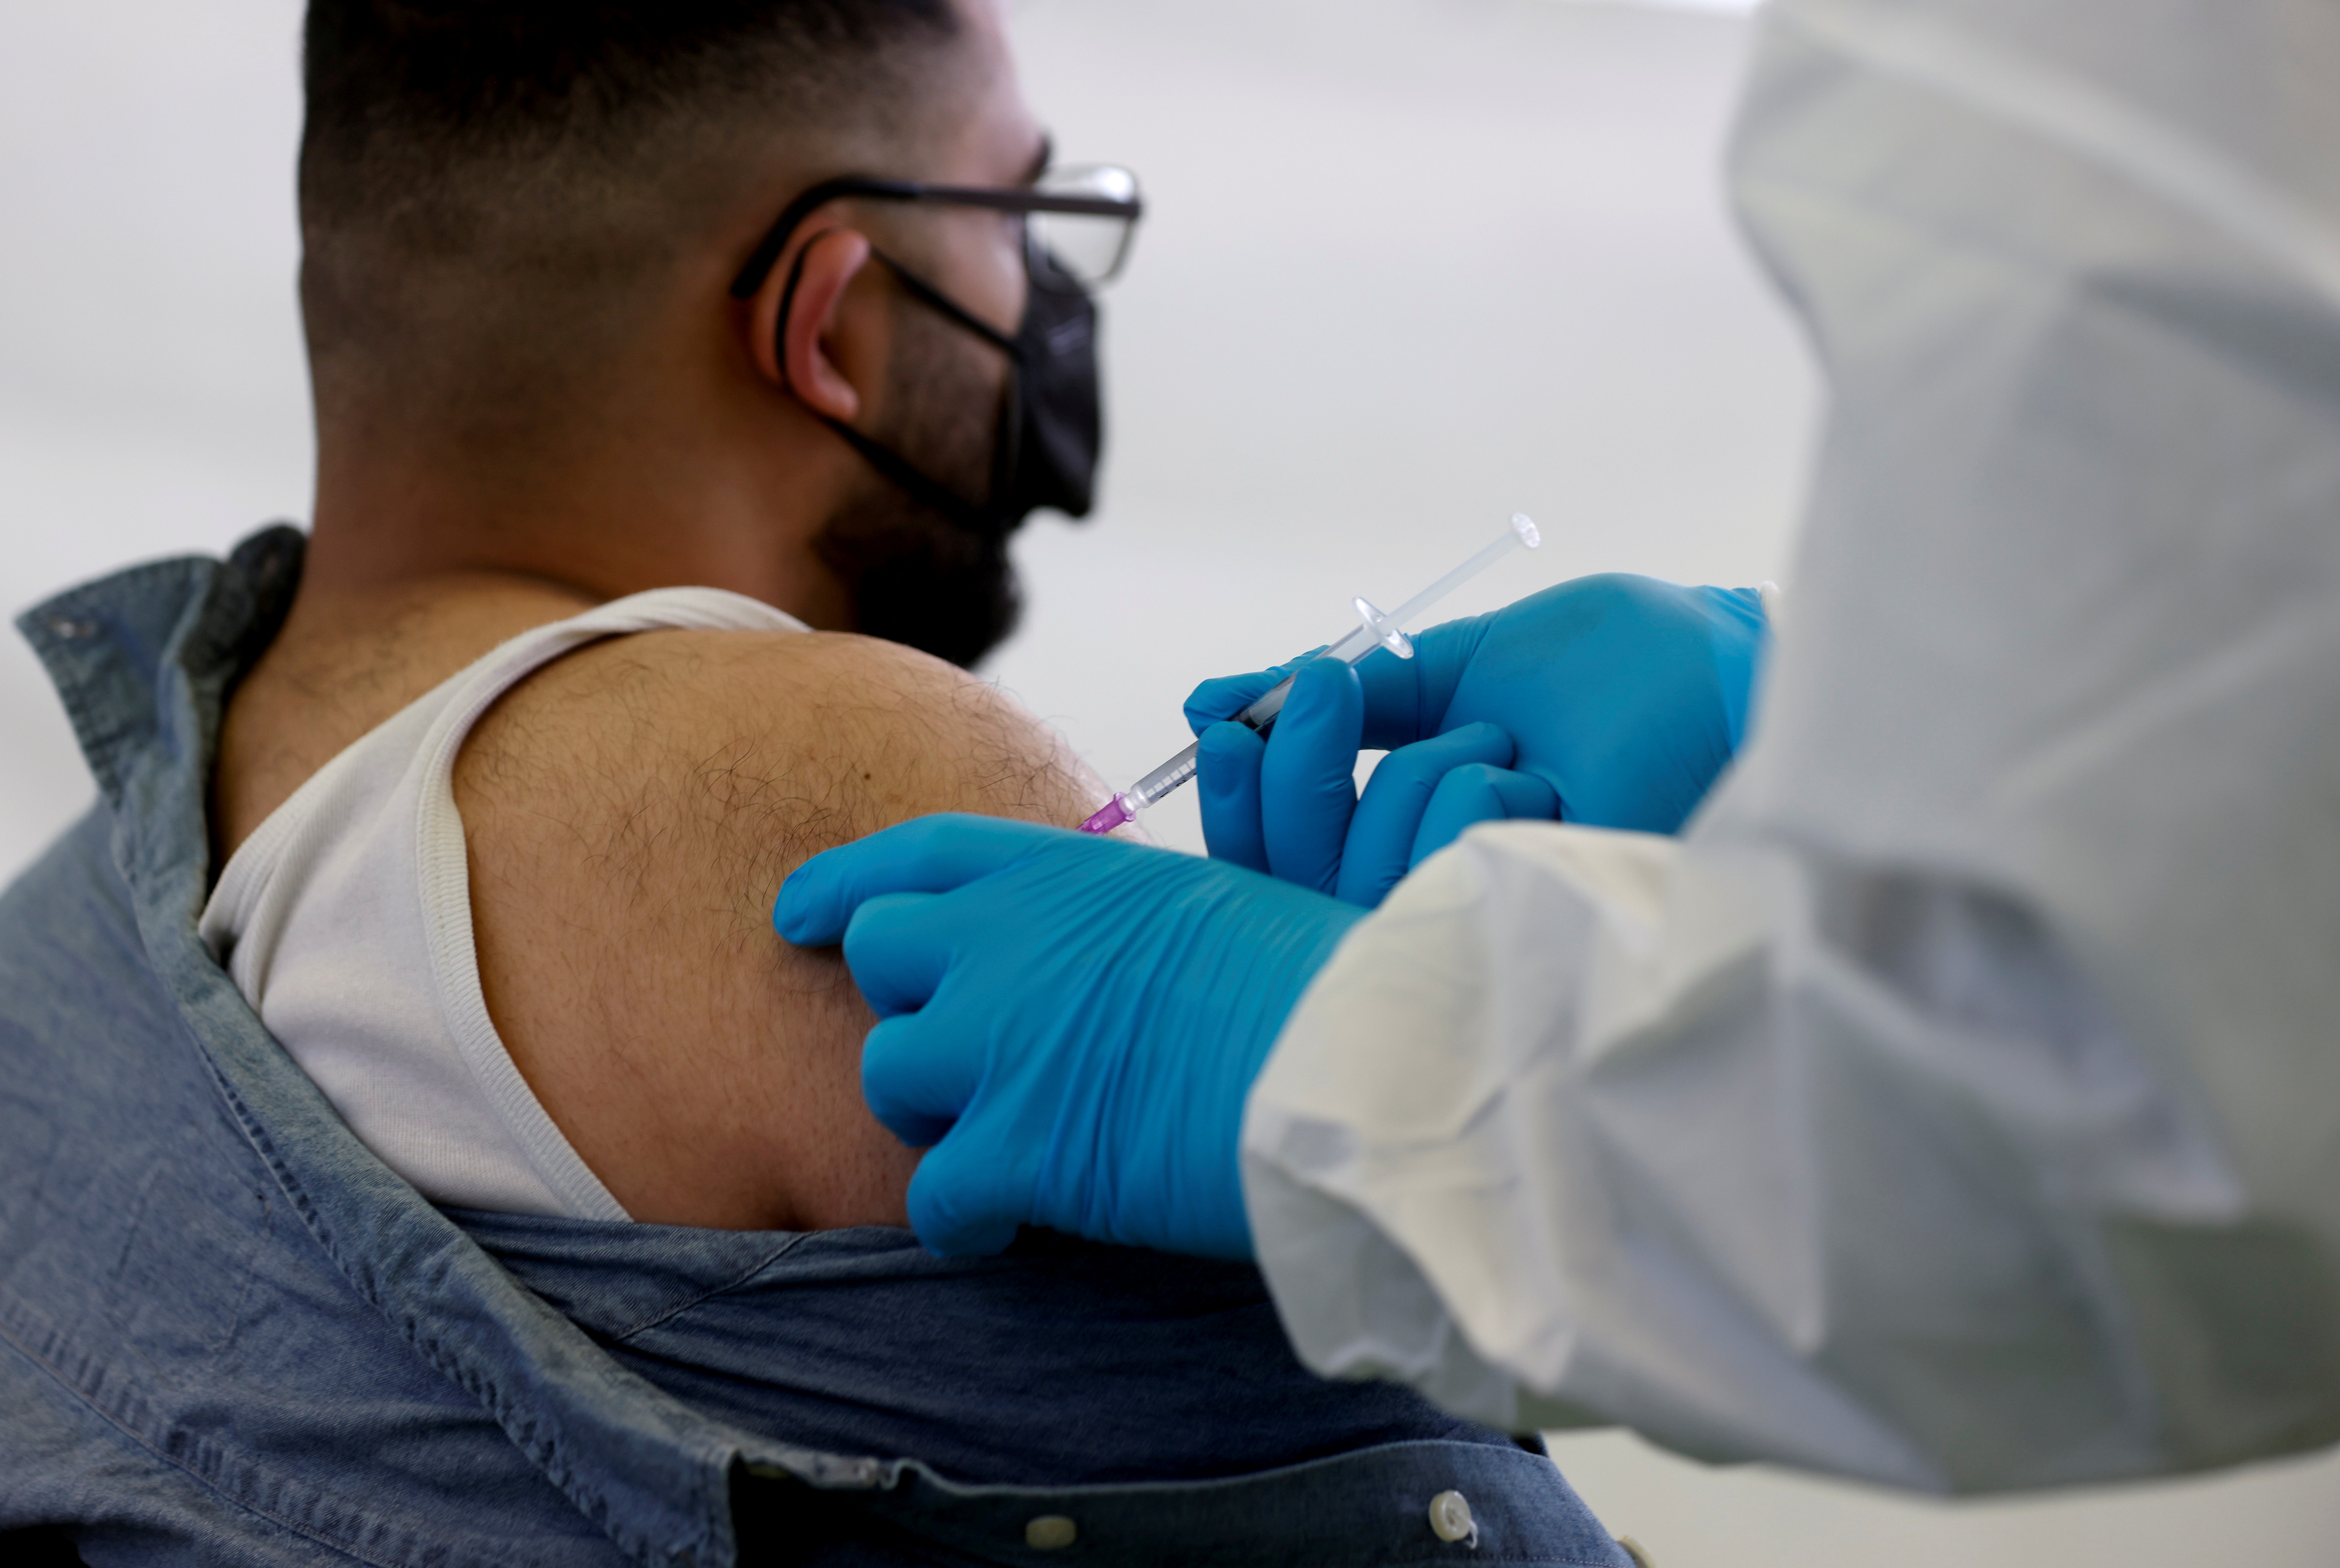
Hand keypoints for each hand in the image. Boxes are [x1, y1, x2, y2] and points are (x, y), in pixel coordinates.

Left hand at [773, 814, 1363, 1258]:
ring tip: (1007, 1142)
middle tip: (960, 1057)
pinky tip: (1008, 1227)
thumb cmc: (1309, 980)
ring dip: (933, 1116)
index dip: (844, 882)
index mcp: (1059, 873)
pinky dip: (963, 1220)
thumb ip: (1105, 924)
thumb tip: (1082, 963)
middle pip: (879, 961)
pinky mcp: (1016, 1151)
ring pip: (889, 1077)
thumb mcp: (1197, 905)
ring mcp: (999, 1046)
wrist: (1354, 1059)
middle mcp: (1005, 945)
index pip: (915, 857)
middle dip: (906, 1007)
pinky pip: (934, 1198)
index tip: (800, 911)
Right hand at [1192, 657, 1555, 906]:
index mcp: (1392, 836)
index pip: (1271, 860)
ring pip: (1368, 868)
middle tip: (1329, 683)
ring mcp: (1467, 918)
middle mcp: (1422, 891)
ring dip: (1425, 769)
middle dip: (1298, 769)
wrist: (1695, 670)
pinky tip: (1549, 788)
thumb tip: (1205, 707)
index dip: (1233, 808)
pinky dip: (1487, 791)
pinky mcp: (1519, 925)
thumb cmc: (1585, 671)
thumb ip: (1319, 699)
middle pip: (1296, 878)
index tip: (1223, 734)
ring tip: (1501, 737)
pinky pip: (1442, 860)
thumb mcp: (1430, 669)